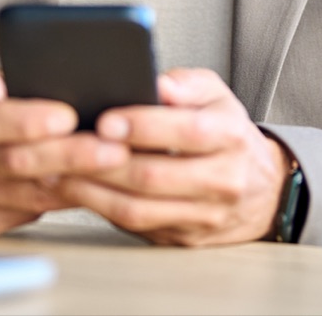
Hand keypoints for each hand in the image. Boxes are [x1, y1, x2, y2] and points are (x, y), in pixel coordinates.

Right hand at [0, 66, 130, 235]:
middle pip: (17, 161)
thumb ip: (24, 84)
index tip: (69, 116)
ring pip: (29, 194)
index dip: (29, 120)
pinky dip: (67, 201)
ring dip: (79, 182)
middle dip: (73, 156)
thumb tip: (86, 84)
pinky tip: (95, 191)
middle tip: (117, 150)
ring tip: (119, 171)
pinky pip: (29, 215)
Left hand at [55, 68, 290, 245]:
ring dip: (94, 190)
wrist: (260, 190)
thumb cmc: (228, 135)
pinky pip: (136, 226)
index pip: (188, 131)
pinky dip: (101, 208)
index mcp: (231, 137)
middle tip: (70, 147)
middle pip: (155, 175)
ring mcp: (204, 215)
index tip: (106, 119)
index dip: (144, 126)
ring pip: (140, 208)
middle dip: (106, 161)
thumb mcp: (217, 97)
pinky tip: (79, 190)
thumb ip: (186, 84)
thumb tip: (157, 82)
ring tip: (61, 170)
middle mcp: (223, 180)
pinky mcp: (183, 238)